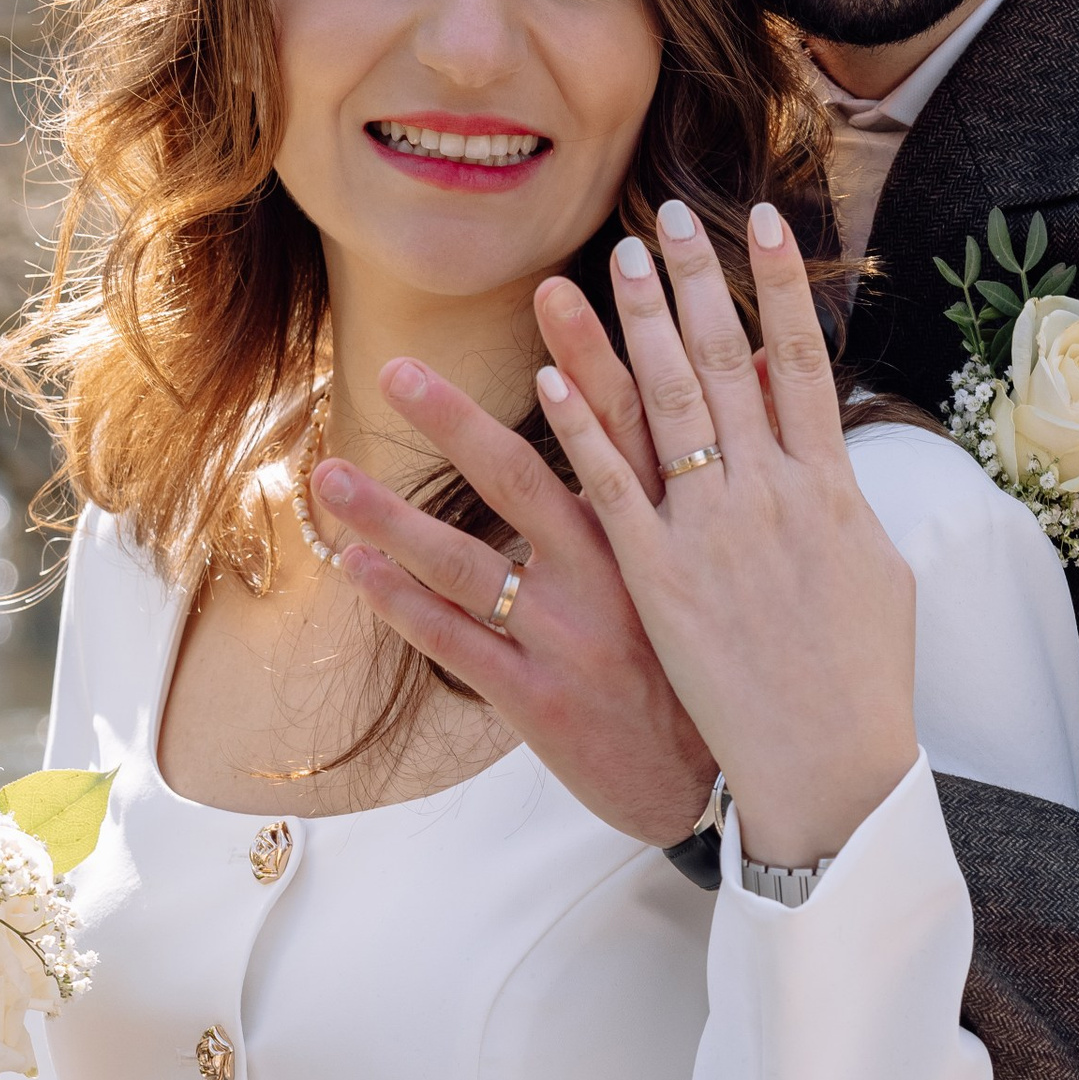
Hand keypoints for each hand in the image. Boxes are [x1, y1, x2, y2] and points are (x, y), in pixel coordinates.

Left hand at [318, 306, 716, 848]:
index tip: (557, 291)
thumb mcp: (734, 570)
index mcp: (665, 536)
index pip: (625, 428)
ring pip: (468, 564)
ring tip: (330, 474)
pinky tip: (353, 567)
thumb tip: (748, 377)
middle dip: (456, 420)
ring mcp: (570, 638)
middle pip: (525, 480)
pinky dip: (401, 603)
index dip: (590, 358)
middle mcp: (616, 577)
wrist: (717, 788)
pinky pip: (456, 642)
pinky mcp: (538, 698)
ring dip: (391, 516)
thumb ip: (722, 478)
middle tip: (397, 368)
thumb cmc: (719, 667)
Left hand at [539, 200, 917, 864]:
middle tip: (665, 217)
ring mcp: (710, 535)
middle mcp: (771, 496)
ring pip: (663, 411)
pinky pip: (608, 494)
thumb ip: (844, 503)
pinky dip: (580, 433)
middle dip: (694, 285)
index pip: (803, 362)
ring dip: (626, 333)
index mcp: (830, 489)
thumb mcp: (878, 573)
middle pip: (727, 365)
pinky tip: (547, 380)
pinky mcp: (656, 582)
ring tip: (596, 270)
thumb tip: (828, 452)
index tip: (759, 220)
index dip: (778, 287)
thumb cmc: (859, 679)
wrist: (829, 766)